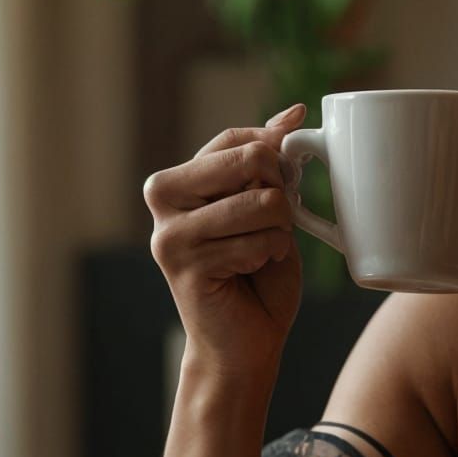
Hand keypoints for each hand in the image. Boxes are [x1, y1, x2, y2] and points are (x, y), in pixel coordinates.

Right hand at [143, 102, 307, 385]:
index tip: (288, 169)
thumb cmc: (257, 275)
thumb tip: (294, 112)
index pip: (236, 139)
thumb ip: (268, 163)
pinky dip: (271, 257)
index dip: (274, 150)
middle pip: (251, 161)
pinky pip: (261, 242)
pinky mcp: (186, 266)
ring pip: (263, 203)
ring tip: (259, 253)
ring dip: (279, 233)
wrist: (245, 344)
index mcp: (177, 180)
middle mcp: (163, 199)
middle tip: (270, 226)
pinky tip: (250, 273)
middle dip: (279, 195)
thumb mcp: (266, 208)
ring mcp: (170, 233)